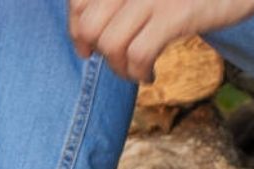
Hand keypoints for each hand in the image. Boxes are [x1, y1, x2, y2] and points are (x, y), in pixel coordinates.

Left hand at [68, 0, 253, 82]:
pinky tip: (151, 75)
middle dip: (97, 55)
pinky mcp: (177, 13)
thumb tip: (96, 32)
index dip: (76, 30)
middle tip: (118, 63)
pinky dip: (140, 74)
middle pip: (90, 27)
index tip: (88, 49)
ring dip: (121, 70)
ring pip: (111, 45)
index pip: (78, 1)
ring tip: (138, 70)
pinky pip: (139, 55)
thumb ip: (129, 2)